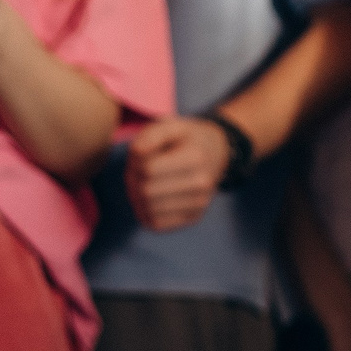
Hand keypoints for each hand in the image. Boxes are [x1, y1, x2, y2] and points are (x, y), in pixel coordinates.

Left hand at [125, 115, 236, 231]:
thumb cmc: (187, 139)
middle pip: (146, 192)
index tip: (139, 156)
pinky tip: (150, 198)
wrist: (217, 153)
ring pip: (149, 210)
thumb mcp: (172, 126)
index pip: (148, 169)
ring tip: (143, 183)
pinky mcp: (194, 217)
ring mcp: (200, 203)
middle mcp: (201, 183)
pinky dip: (145, 212)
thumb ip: (151, 135)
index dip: (135, 162)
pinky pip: (156, 224)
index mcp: (195, 157)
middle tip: (136, 171)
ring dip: (137, 197)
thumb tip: (136, 152)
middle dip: (133, 181)